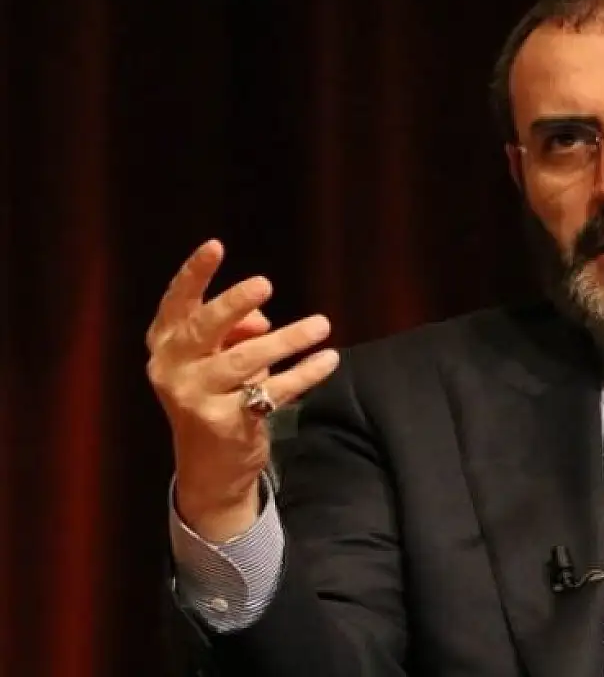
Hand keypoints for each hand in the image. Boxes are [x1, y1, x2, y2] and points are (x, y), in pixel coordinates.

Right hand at [147, 239, 339, 540]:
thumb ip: (235, 331)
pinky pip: (272, 391)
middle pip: (204, 328)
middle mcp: (173, 369)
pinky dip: (303, 374)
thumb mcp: (218, 357)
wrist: (208, 467)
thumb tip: (261, 320)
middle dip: (235, 303)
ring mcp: (195, 398)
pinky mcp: (224, 423)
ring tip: (321, 324)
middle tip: (266, 284)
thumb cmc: (217, 395)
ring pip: (246, 360)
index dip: (194, 273)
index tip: (215, 245)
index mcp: (166, 344)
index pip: (177, 303)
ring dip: (288, 339)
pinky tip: (327, 360)